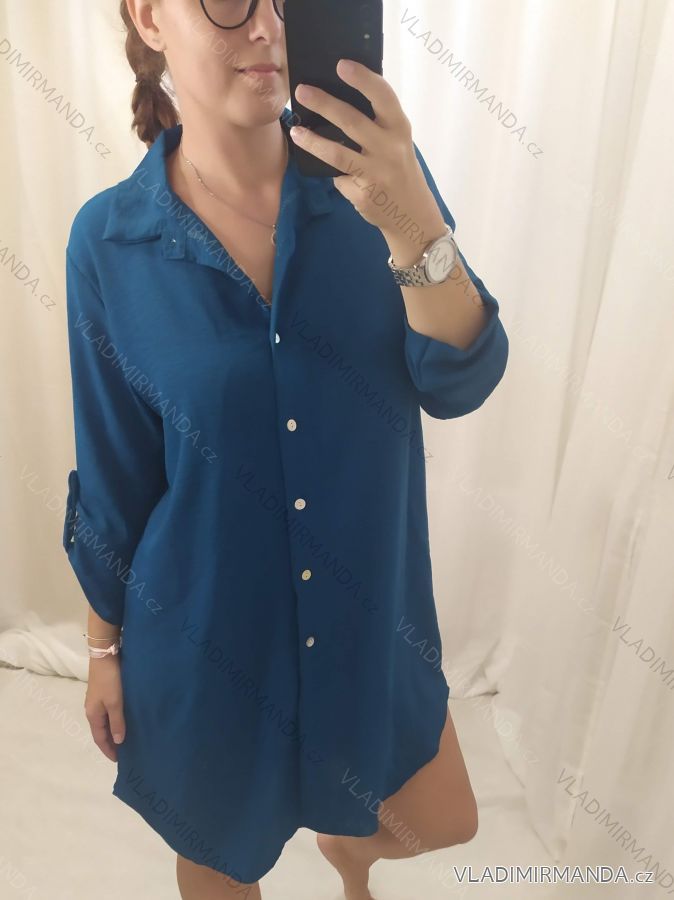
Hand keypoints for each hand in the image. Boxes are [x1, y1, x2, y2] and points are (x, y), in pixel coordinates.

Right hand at [84, 655, 125, 761]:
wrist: (105, 655)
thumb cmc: (110, 680)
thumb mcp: (115, 702)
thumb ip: (117, 722)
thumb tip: (117, 741)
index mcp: (93, 714)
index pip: (99, 738)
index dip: (108, 750)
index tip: (118, 760)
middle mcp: (92, 709)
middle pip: (101, 730)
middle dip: (110, 742)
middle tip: (124, 752)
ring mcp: (96, 700)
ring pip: (104, 720)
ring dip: (113, 730)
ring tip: (125, 737)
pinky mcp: (103, 691)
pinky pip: (108, 711)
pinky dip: (114, 719)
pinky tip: (123, 718)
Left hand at [289, 58, 444, 240]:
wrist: (412, 215)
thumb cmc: (399, 170)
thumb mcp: (396, 143)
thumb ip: (377, 125)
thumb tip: (335, 105)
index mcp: (400, 129)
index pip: (383, 97)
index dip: (363, 79)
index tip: (342, 65)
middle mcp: (390, 149)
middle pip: (353, 121)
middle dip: (324, 104)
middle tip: (301, 91)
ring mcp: (377, 174)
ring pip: (338, 154)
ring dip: (313, 141)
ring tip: (296, 130)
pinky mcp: (364, 195)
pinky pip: (339, 178)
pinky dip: (333, 174)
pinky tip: (328, 170)